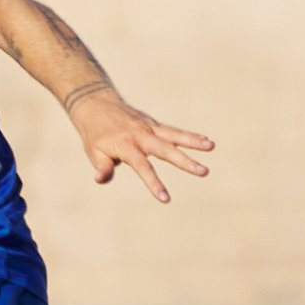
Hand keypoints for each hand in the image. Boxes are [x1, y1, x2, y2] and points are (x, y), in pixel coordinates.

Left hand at [67, 90, 212, 202]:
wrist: (96, 105)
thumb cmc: (95, 134)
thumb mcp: (93, 152)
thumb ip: (102, 167)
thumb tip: (101, 180)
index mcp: (125, 146)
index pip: (142, 167)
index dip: (153, 183)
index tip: (166, 199)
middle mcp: (141, 136)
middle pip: (165, 150)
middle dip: (184, 162)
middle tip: (204, 172)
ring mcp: (149, 128)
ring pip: (174, 136)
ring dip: (193, 142)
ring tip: (211, 146)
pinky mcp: (154, 124)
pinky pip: (174, 131)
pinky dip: (189, 136)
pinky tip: (207, 141)